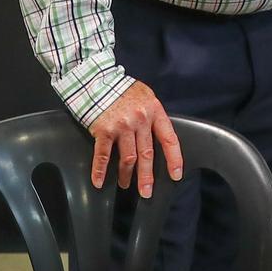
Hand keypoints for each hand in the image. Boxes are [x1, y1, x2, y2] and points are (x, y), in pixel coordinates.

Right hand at [87, 80, 182, 196]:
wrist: (96, 79)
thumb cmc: (121, 89)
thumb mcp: (144, 96)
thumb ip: (152, 114)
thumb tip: (158, 135)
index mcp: (154, 111)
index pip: (169, 139)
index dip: (174, 159)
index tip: (175, 175)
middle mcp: (140, 120)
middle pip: (147, 154)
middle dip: (147, 176)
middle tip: (146, 192)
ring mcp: (121, 126)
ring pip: (127, 158)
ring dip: (126, 175)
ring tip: (125, 185)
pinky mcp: (103, 130)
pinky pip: (102, 155)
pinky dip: (100, 170)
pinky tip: (99, 182)